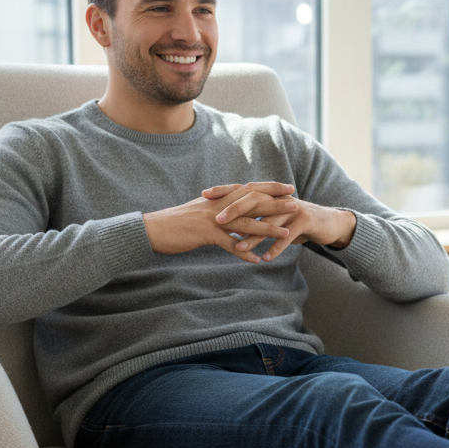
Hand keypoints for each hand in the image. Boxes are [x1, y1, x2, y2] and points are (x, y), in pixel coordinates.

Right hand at [142, 182, 297, 262]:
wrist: (152, 229)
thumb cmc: (175, 223)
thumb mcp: (200, 212)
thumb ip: (218, 210)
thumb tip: (233, 213)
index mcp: (219, 198)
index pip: (249, 189)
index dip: (269, 187)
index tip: (287, 187)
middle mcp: (218, 205)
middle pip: (252, 202)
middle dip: (275, 203)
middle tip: (296, 204)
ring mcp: (212, 218)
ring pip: (245, 223)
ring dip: (267, 228)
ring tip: (285, 233)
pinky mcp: (205, 233)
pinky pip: (229, 244)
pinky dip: (243, 252)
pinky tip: (256, 259)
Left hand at [202, 184, 355, 261]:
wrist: (327, 223)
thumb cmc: (295, 222)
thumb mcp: (274, 216)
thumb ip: (254, 216)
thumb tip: (228, 222)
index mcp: (268, 195)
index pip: (242, 189)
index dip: (224, 190)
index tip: (203, 195)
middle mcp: (278, 198)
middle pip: (253, 201)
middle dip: (234, 210)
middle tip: (217, 221)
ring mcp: (292, 209)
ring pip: (269, 222)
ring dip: (253, 235)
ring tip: (239, 247)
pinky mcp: (304, 221)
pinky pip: (287, 236)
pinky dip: (277, 247)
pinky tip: (267, 258)